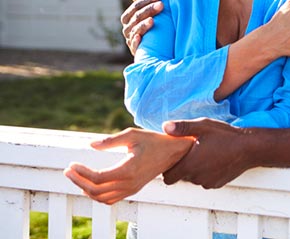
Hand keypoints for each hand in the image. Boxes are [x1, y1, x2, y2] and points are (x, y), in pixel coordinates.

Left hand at [63, 128, 192, 204]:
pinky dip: (97, 195)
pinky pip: (110, 199)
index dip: (81, 173)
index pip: (97, 178)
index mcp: (129, 170)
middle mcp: (130, 183)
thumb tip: (91, 145)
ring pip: (101, 198)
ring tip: (76, 177)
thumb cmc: (154, 141)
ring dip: (86, 190)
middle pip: (96, 191)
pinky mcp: (133, 190)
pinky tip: (90, 185)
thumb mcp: (133, 135)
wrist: (174, 152)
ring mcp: (131, 189)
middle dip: (78, 181)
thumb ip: (111, 141)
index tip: (72, 164)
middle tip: (69, 171)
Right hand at [121, 0, 162, 54]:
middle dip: (149, 10)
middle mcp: (127, 28)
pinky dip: (135, 41)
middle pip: (136, 17)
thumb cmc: (149, 28)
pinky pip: (133, 45)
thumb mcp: (146, 14)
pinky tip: (139, 37)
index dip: (146, 0)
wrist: (153, 50)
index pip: (135, 6)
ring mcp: (130, 39)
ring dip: (143, 24)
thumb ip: (142, 2)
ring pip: (135, 30)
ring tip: (152, 20)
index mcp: (128, 18)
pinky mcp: (135, 50)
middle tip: (161, 5)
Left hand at [162, 119, 254, 188]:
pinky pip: (206, 180)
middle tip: (191, 153)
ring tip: (205, 155)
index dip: (169, 168)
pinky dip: (207, 173)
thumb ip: (181, 128)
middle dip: (183, 167)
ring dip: (196, 170)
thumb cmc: (226, 136)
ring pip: (194, 179)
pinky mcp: (218, 184)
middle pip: (181, 178)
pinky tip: (215, 160)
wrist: (249, 148)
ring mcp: (208, 182)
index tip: (175, 158)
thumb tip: (164, 126)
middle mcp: (196, 177)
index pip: (168, 178)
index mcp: (189, 165)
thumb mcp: (202, 126)